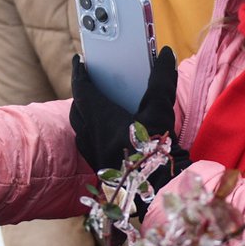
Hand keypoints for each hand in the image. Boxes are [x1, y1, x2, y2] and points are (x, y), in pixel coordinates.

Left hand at [70, 46, 178, 175]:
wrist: (154, 191)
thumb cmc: (154, 150)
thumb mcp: (160, 112)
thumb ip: (162, 81)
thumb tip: (165, 54)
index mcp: (99, 117)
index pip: (82, 87)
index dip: (80, 71)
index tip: (80, 59)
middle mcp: (90, 134)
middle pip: (78, 107)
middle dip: (83, 92)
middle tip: (92, 81)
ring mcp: (92, 152)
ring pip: (81, 126)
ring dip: (86, 112)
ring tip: (99, 104)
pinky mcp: (98, 166)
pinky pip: (87, 141)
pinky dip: (93, 130)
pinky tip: (107, 131)